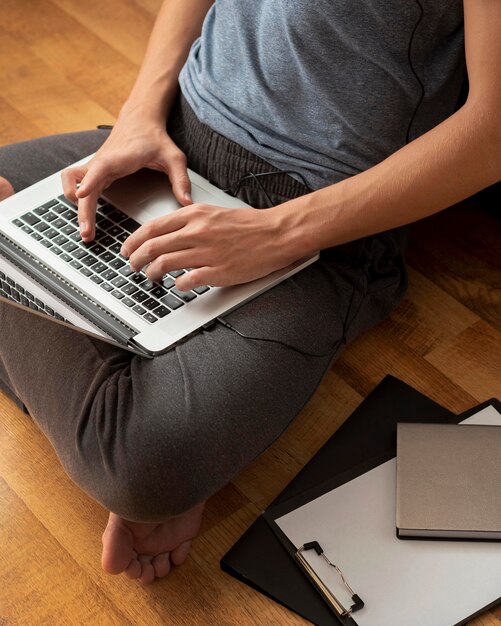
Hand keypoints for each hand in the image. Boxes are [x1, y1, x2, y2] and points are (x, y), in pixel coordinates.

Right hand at [61, 109, 191, 241]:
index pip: (98, 170)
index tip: (81, 195)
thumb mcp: (174, 157)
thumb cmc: (154, 138)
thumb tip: (187, 202)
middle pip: (81, 186)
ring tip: (86, 228)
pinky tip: (86, 215)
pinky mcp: (94, 172)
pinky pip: (76, 184)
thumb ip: (181, 180)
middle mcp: (101, 163)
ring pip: (72, 184)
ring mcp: (95, 167)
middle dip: (82, 211)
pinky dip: (75, 198)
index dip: (88, 182)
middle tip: (88, 235)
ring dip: (74, 205)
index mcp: (117, 159)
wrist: (140, 120)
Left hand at [121, 202, 299, 288]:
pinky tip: (178, 285)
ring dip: (152, 273)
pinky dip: (177, 285)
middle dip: (136, 259)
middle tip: (133, 266)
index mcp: (194, 215)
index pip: (152, 228)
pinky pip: (187, 280)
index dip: (133, 241)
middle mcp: (197, 232)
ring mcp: (207, 252)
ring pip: (164, 264)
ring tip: (151, 277)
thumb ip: (189, 221)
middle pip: (153, 247)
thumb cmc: (248, 224)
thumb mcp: (213, 212)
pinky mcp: (218, 271)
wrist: (275, 233)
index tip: (127, 249)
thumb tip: (167, 233)